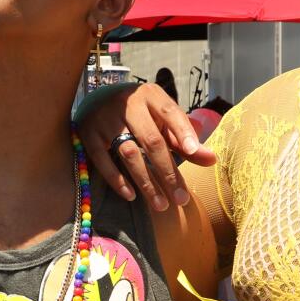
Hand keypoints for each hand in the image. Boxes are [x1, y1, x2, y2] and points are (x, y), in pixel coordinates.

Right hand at [75, 81, 216, 210]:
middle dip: (168, 172)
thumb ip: (184, 139)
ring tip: (161, 205)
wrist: (97, 99)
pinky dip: (117, 179)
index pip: (170, 113)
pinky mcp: (88, 134)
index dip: (183, 132)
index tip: (194, 153)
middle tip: (181, 199)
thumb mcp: (161, 119)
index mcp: (151, 95)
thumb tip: (211, 160)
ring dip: (146, 182)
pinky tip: (131, 196)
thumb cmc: (140, 113)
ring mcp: (105, 119)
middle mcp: (128, 104)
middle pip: (151, 141)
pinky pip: (103, 160)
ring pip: (129, 154)